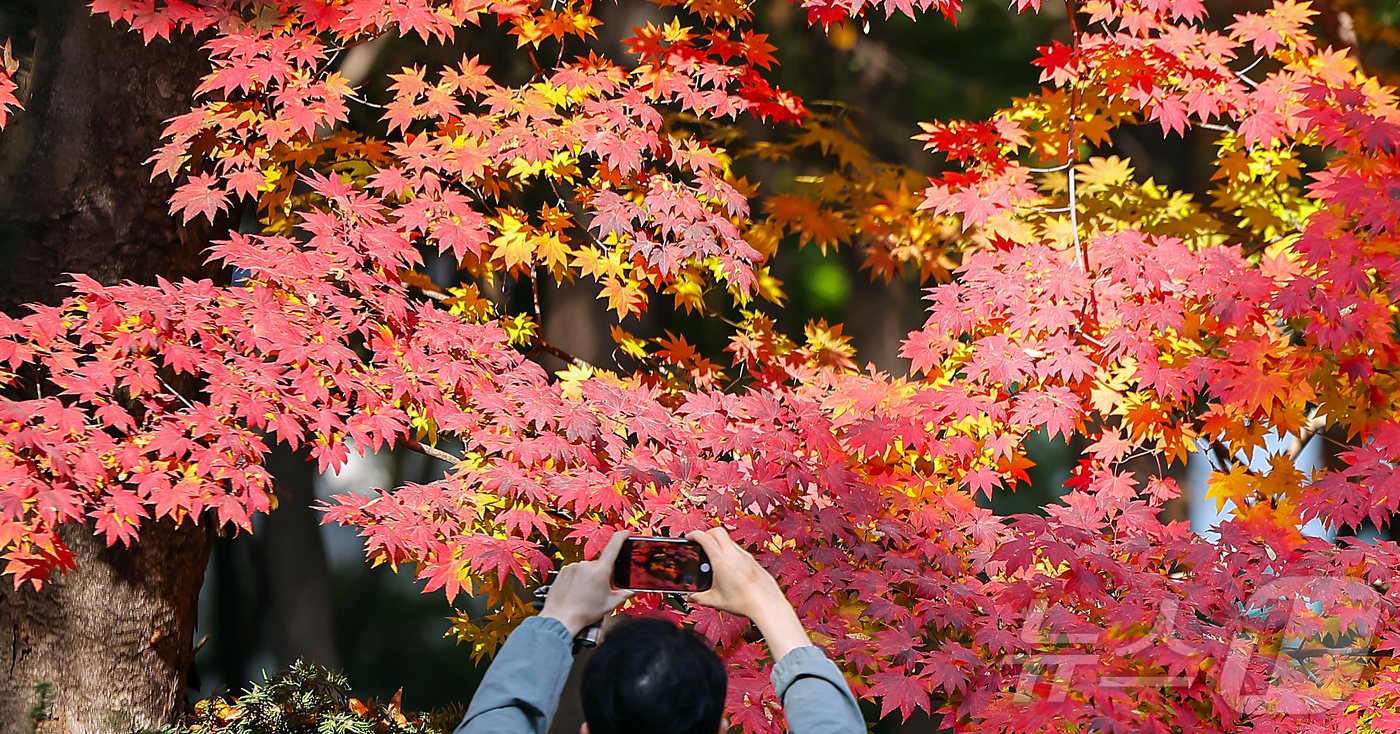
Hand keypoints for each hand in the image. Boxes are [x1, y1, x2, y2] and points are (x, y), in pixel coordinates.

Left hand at [539, 530, 633, 635]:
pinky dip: (578, 580)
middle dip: (602, 574)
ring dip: (589, 577)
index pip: (614, 546)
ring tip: (585, 594)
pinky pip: (575, 572)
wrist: (560, 618)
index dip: (622, 536)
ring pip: (587, 569)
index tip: (626, 533)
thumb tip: (633, 591)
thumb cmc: (584, 612)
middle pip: (600, 564)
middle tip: (599, 590)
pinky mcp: (563, 571)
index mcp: (600, 570)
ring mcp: (573, 567)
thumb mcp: (610, 604)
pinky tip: (576, 592)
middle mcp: (586, 565)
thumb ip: (624, 595)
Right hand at [686, 527, 811, 661]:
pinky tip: (728, 568)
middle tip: (700, 543)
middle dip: (706, 534)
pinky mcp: (753, 561)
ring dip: (719, 543)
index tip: (689, 538)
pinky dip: (729, 552)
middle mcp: (734, 554)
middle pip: (717, 531)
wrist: (767, 604)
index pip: (704, 537)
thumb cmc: (744, 602)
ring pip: (729, 541)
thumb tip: (692, 597)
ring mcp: (745, 556)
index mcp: (721, 560)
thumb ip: (700, 597)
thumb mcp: (716, 601)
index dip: (694, 534)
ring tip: (713, 558)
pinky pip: (738, 550)